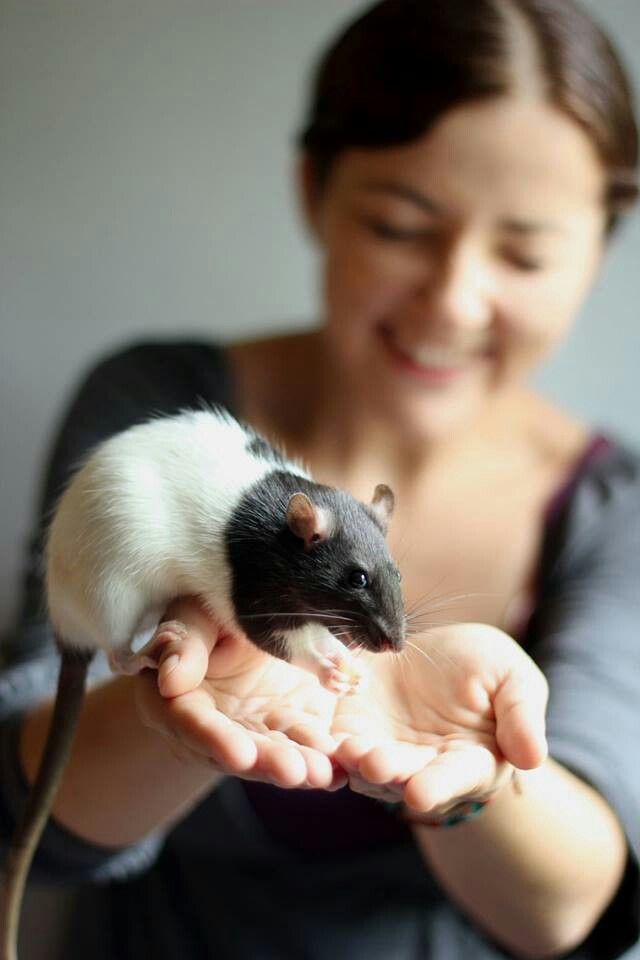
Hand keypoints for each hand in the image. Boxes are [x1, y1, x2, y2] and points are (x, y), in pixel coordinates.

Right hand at [133, 597, 346, 791]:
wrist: (248, 611)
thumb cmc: (208, 607)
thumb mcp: (191, 614)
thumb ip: (182, 642)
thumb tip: (170, 680)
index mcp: (176, 698)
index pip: (191, 722)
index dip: (215, 739)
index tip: (241, 755)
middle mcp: (212, 726)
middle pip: (236, 749)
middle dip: (266, 762)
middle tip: (293, 772)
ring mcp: (251, 731)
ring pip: (273, 754)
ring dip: (298, 766)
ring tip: (323, 773)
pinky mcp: (286, 728)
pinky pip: (304, 746)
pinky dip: (323, 758)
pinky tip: (344, 767)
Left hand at [332, 623, 547, 815]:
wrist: (434, 651)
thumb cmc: (484, 668)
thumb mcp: (512, 678)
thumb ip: (522, 715)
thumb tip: (533, 758)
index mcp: (470, 761)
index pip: (455, 777)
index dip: (438, 785)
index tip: (421, 793)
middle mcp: (424, 767)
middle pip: (406, 776)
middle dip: (390, 773)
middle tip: (375, 765)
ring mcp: (385, 751)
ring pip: (368, 766)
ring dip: (356, 761)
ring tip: (347, 749)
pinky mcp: (351, 731)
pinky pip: (336, 743)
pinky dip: (328, 742)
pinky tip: (321, 732)